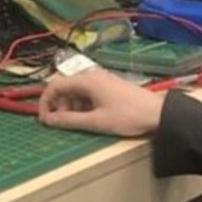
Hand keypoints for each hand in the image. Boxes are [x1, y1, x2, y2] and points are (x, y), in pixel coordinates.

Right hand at [38, 68, 163, 136]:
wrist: (157, 113)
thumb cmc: (127, 116)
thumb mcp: (96, 122)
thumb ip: (69, 120)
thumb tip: (48, 120)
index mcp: (86, 80)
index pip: (54, 85)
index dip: (45, 102)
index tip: (44, 120)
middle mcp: (91, 76)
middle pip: (65, 88)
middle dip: (59, 106)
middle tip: (64, 124)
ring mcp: (100, 80)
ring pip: (76, 92)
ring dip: (71, 107)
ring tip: (80, 123)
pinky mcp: (108, 87)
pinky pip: (87, 94)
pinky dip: (83, 105)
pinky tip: (91, 118)